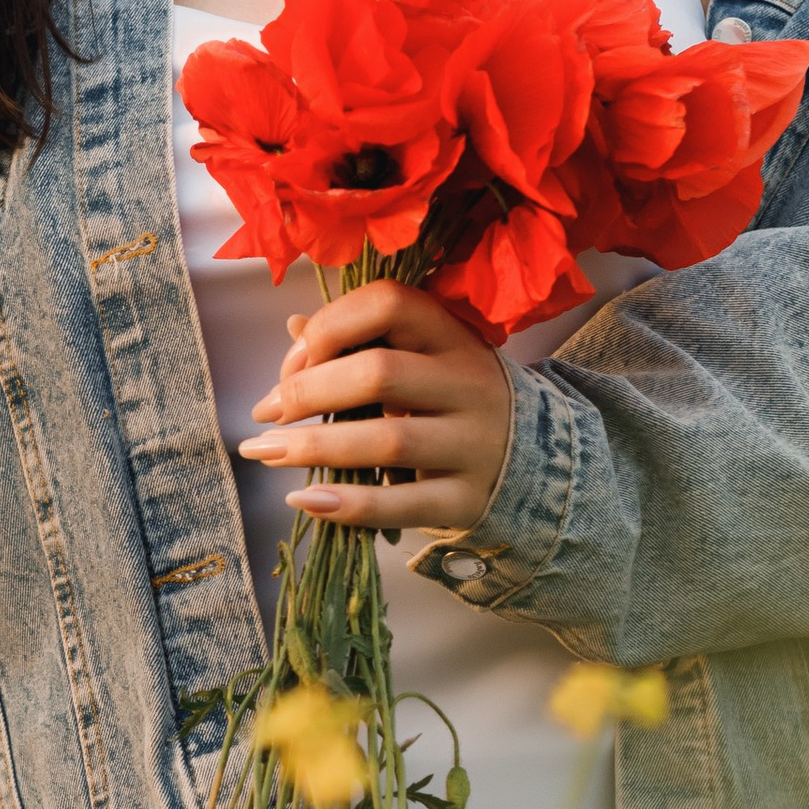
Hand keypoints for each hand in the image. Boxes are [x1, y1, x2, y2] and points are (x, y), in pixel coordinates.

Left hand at [239, 279, 513, 533]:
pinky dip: (346, 505)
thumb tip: (295, 331)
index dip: (329, 326)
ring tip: (264, 452)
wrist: (544, 465)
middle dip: (308, 391)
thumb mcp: (428, 360)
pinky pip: (401, 505)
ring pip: (386, 442)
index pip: (388, 303)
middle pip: (378, 374)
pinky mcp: (466, 501)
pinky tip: (304, 498)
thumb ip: (365, 342)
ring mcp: (474, 445)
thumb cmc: (459, 403)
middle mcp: (469, 384)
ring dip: (313, 447)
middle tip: (266, 413)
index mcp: (454, 336)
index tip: (293, 361)